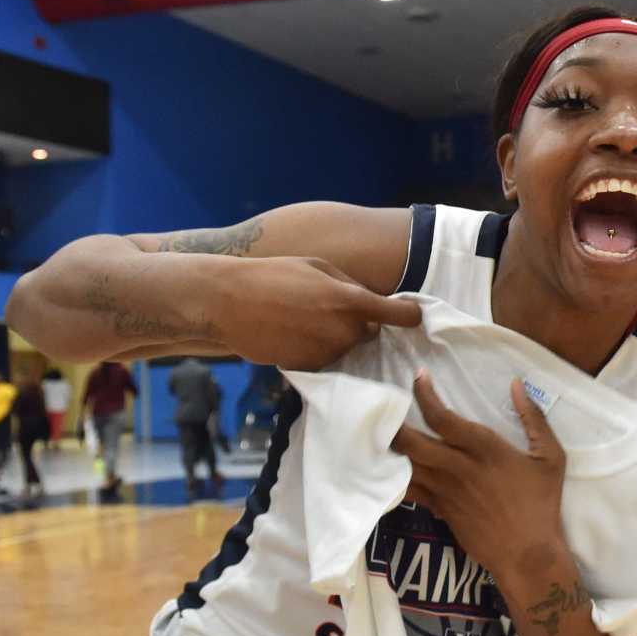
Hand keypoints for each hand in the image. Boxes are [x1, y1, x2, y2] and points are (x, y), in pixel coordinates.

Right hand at [214, 256, 422, 369]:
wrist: (226, 302)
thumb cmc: (273, 275)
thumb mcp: (318, 266)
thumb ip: (351, 285)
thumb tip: (375, 302)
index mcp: (351, 300)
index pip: (401, 315)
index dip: (408, 314)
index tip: (409, 314)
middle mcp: (345, 331)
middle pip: (370, 333)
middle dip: (358, 323)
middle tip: (328, 308)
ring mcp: (327, 353)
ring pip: (346, 348)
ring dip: (335, 337)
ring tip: (304, 319)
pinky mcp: (308, 369)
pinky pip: (324, 360)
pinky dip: (315, 350)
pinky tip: (292, 334)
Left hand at [394, 372, 566, 582]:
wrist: (528, 555)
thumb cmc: (542, 504)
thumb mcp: (551, 458)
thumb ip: (534, 418)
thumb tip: (516, 383)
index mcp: (486, 450)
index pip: (443, 418)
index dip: (424, 395)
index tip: (419, 376)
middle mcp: (459, 469)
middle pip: (412, 443)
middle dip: (394, 424)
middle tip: (385, 408)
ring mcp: (446, 492)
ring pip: (406, 467)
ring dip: (391, 449)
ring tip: (379, 431)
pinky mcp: (440, 511)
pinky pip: (410, 491)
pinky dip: (396, 476)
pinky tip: (389, 465)